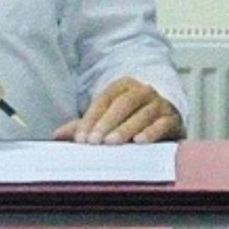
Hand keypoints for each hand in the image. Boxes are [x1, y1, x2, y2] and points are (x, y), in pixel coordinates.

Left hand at [51, 77, 182, 143]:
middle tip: (95, 141)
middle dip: (107, 123)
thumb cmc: (132, 119)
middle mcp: (142, 91)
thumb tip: (57, 135)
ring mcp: (159, 103)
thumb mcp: (106, 119)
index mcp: (123, 86)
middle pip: (123, 104)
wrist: (166, 119)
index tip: (81, 138)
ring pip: (142, 113)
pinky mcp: (172, 118)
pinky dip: (151, 132)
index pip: (104, 100)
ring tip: (113, 142)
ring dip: (126, 128)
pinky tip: (140, 141)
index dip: (91, 118)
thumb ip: (84, 126)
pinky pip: (162, 123)